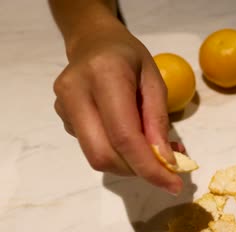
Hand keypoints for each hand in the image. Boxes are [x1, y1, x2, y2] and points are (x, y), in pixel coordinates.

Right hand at [53, 23, 182, 194]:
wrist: (93, 42)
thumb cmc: (130, 58)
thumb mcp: (155, 81)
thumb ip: (158, 121)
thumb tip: (165, 161)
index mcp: (104, 75)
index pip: (124, 136)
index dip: (148, 167)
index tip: (173, 185)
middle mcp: (75, 93)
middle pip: (103, 155)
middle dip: (137, 170)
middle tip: (165, 171)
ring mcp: (63, 107)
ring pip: (96, 157)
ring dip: (130, 164)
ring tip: (154, 150)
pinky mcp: (62, 118)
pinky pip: (93, 147)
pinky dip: (118, 154)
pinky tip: (133, 139)